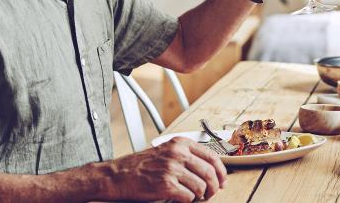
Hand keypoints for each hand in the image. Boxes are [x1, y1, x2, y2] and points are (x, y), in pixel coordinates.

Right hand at [106, 137, 226, 201]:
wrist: (117, 175)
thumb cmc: (139, 165)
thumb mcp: (165, 151)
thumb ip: (186, 157)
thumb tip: (209, 170)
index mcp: (180, 143)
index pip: (212, 156)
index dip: (221, 171)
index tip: (223, 180)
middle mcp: (178, 154)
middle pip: (209, 172)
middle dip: (214, 186)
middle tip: (212, 193)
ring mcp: (171, 169)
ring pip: (201, 186)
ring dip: (201, 196)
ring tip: (195, 197)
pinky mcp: (165, 185)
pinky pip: (188, 197)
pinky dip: (188, 201)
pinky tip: (182, 199)